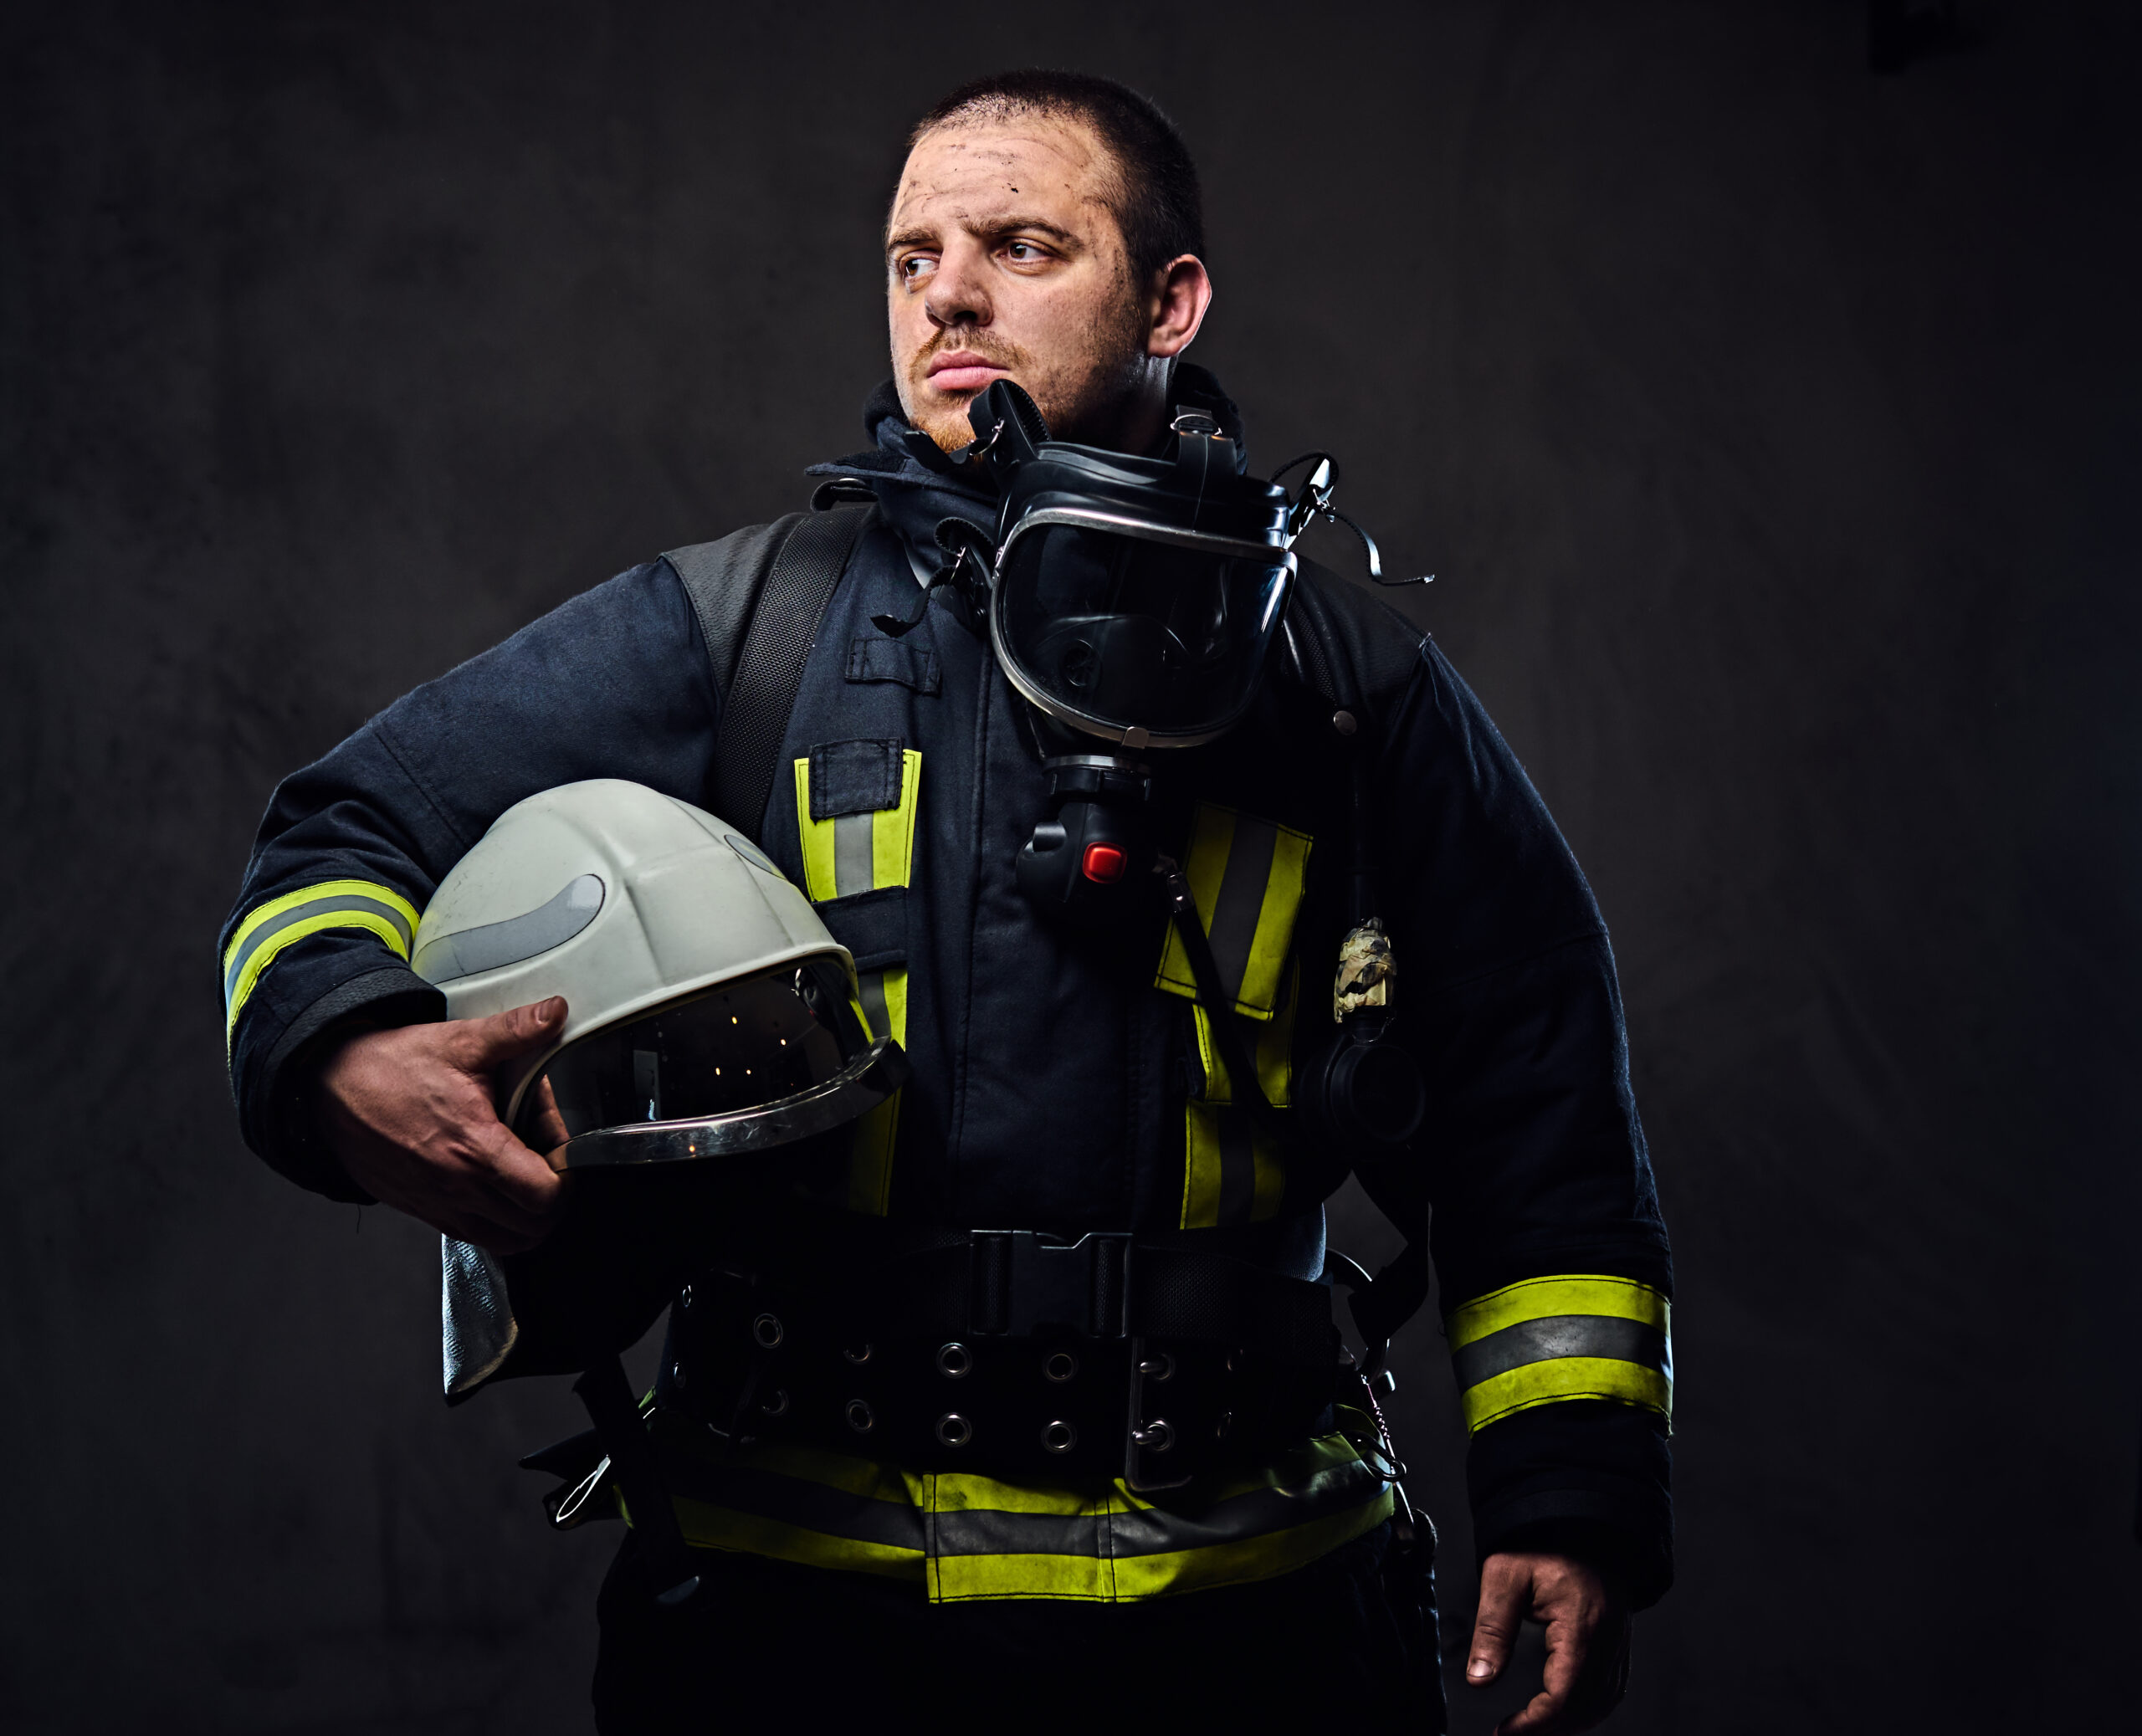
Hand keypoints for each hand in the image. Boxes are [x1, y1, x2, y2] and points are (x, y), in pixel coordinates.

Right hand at [313, 997, 569, 1253]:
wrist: (331, 1085)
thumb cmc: (391, 1067)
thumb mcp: (461, 1041)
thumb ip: (516, 1031)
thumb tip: (555, 1012)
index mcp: (475, 1149)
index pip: (546, 1195)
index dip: (568, 1174)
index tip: (563, 1149)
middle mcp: (457, 1187)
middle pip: (533, 1226)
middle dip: (554, 1197)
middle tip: (550, 1161)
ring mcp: (436, 1204)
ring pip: (505, 1241)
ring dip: (526, 1217)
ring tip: (526, 1178)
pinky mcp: (418, 1209)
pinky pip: (470, 1235)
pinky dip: (493, 1222)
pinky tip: (492, 1185)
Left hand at [1465, 1550, 1629, 1734]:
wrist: (1578, 1517)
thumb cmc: (1540, 1541)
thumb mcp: (1504, 1576)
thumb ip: (1492, 1629)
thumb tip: (1478, 1679)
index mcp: (1581, 1625)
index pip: (1563, 1694)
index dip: (1534, 1723)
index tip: (1504, 1733)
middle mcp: (1608, 1639)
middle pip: (1585, 1706)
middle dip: (1550, 1728)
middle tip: (1512, 1735)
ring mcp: (1618, 1641)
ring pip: (1602, 1702)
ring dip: (1570, 1722)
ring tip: (1532, 1729)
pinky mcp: (1618, 1640)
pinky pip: (1611, 1688)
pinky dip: (1587, 1707)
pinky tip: (1562, 1712)